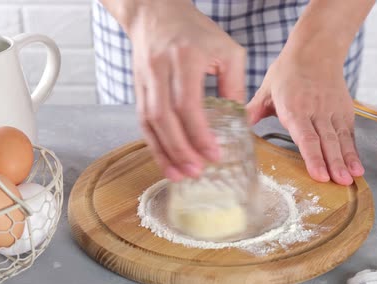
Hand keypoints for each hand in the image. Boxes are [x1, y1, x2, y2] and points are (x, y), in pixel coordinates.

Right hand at [121, 0, 245, 180]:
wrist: (155, 13)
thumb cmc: (195, 31)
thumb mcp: (227, 50)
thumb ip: (234, 85)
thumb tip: (239, 121)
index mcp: (184, 58)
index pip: (187, 104)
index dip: (199, 134)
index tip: (214, 154)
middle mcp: (159, 69)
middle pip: (163, 118)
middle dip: (180, 149)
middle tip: (196, 171)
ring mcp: (144, 79)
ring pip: (149, 123)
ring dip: (163, 152)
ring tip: (179, 175)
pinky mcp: (137, 88)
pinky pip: (142, 121)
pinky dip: (154, 144)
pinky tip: (166, 160)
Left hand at [247, 57, 364, 185]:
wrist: (316, 49)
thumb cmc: (288, 71)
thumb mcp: (266, 89)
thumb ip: (252, 111)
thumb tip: (235, 126)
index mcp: (294, 108)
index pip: (305, 136)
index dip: (313, 157)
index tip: (318, 174)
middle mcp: (316, 111)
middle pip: (325, 141)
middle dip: (333, 163)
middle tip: (339, 183)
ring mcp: (332, 112)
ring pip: (340, 139)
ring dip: (346, 160)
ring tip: (350, 179)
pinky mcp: (344, 111)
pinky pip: (349, 134)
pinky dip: (354, 152)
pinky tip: (356, 168)